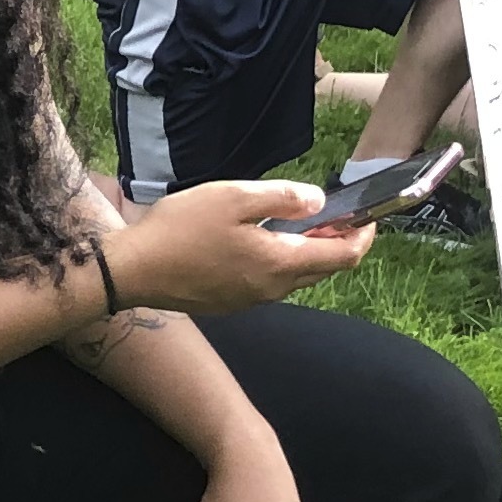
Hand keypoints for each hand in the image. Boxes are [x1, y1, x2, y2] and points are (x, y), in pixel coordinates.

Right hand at [99, 175, 374, 317]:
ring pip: (296, 278)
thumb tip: (319, 202)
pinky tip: (262, 242)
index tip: (369, 217)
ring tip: (300, 225)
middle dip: (338, 244)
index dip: (363, 237)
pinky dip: (282, 263)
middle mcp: (273, 289)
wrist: (133, 272)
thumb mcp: (233, 197)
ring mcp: (251, 300)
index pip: (343, 257)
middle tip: (336, 215)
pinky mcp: (231, 303)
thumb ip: (282, 198)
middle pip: (322, 270)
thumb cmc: (180, 229)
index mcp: (280, 263)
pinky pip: (270, 284)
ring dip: (308, 253)